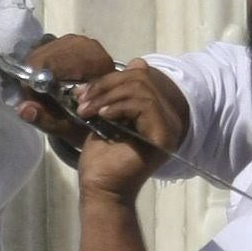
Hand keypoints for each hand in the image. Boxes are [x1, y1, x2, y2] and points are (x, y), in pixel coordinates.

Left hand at [69, 60, 187, 202]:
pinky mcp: (163, 135)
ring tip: (88, 110)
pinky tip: (102, 116)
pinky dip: (119, 106)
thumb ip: (117, 92)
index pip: (139, 77)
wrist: (101, 189)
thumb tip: (136, 62)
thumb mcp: (106, 115)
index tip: (83, 92)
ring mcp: (168, 127)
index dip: (109, 79)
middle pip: (141, 79)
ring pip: (141, 89)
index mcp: (156, 113)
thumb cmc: (101, 159)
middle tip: (82, 100)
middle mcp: (168, 118)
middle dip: (106, 85)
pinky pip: (144, 104)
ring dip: (108, 96)